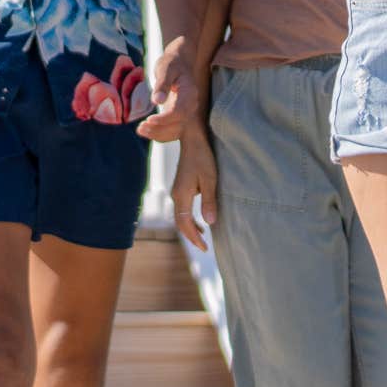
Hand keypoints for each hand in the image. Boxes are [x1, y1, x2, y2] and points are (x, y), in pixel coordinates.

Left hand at [136, 53, 199, 143]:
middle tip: (141, 127)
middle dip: (159, 129)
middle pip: (178, 125)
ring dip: (158, 134)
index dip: (165, 118)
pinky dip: (159, 134)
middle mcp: (191, 106)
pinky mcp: (178, 117)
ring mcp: (186, 113)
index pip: (180, 112)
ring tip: (140, 130)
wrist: (179, 64)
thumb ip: (162, 84)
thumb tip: (157, 101)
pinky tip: (145, 131)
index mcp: (190, 93)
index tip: (149, 119)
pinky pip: (171, 131)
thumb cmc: (172, 64)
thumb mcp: (165, 69)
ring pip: (175, 131)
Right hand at [168, 134, 217, 248]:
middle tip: (204, 247)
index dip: (194, 237)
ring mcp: (177, 191)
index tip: (205, 247)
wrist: (192, 138)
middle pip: (180, 222)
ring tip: (202, 238)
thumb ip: (209, 201)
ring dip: (190, 229)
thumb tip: (210, 223)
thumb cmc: (203, 157)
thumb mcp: (210, 179)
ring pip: (180, 216)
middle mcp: (176, 195)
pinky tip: (199, 222)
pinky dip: (189, 219)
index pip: (185, 223)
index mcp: (182, 195)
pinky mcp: (180, 187)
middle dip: (191, 236)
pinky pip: (182, 209)